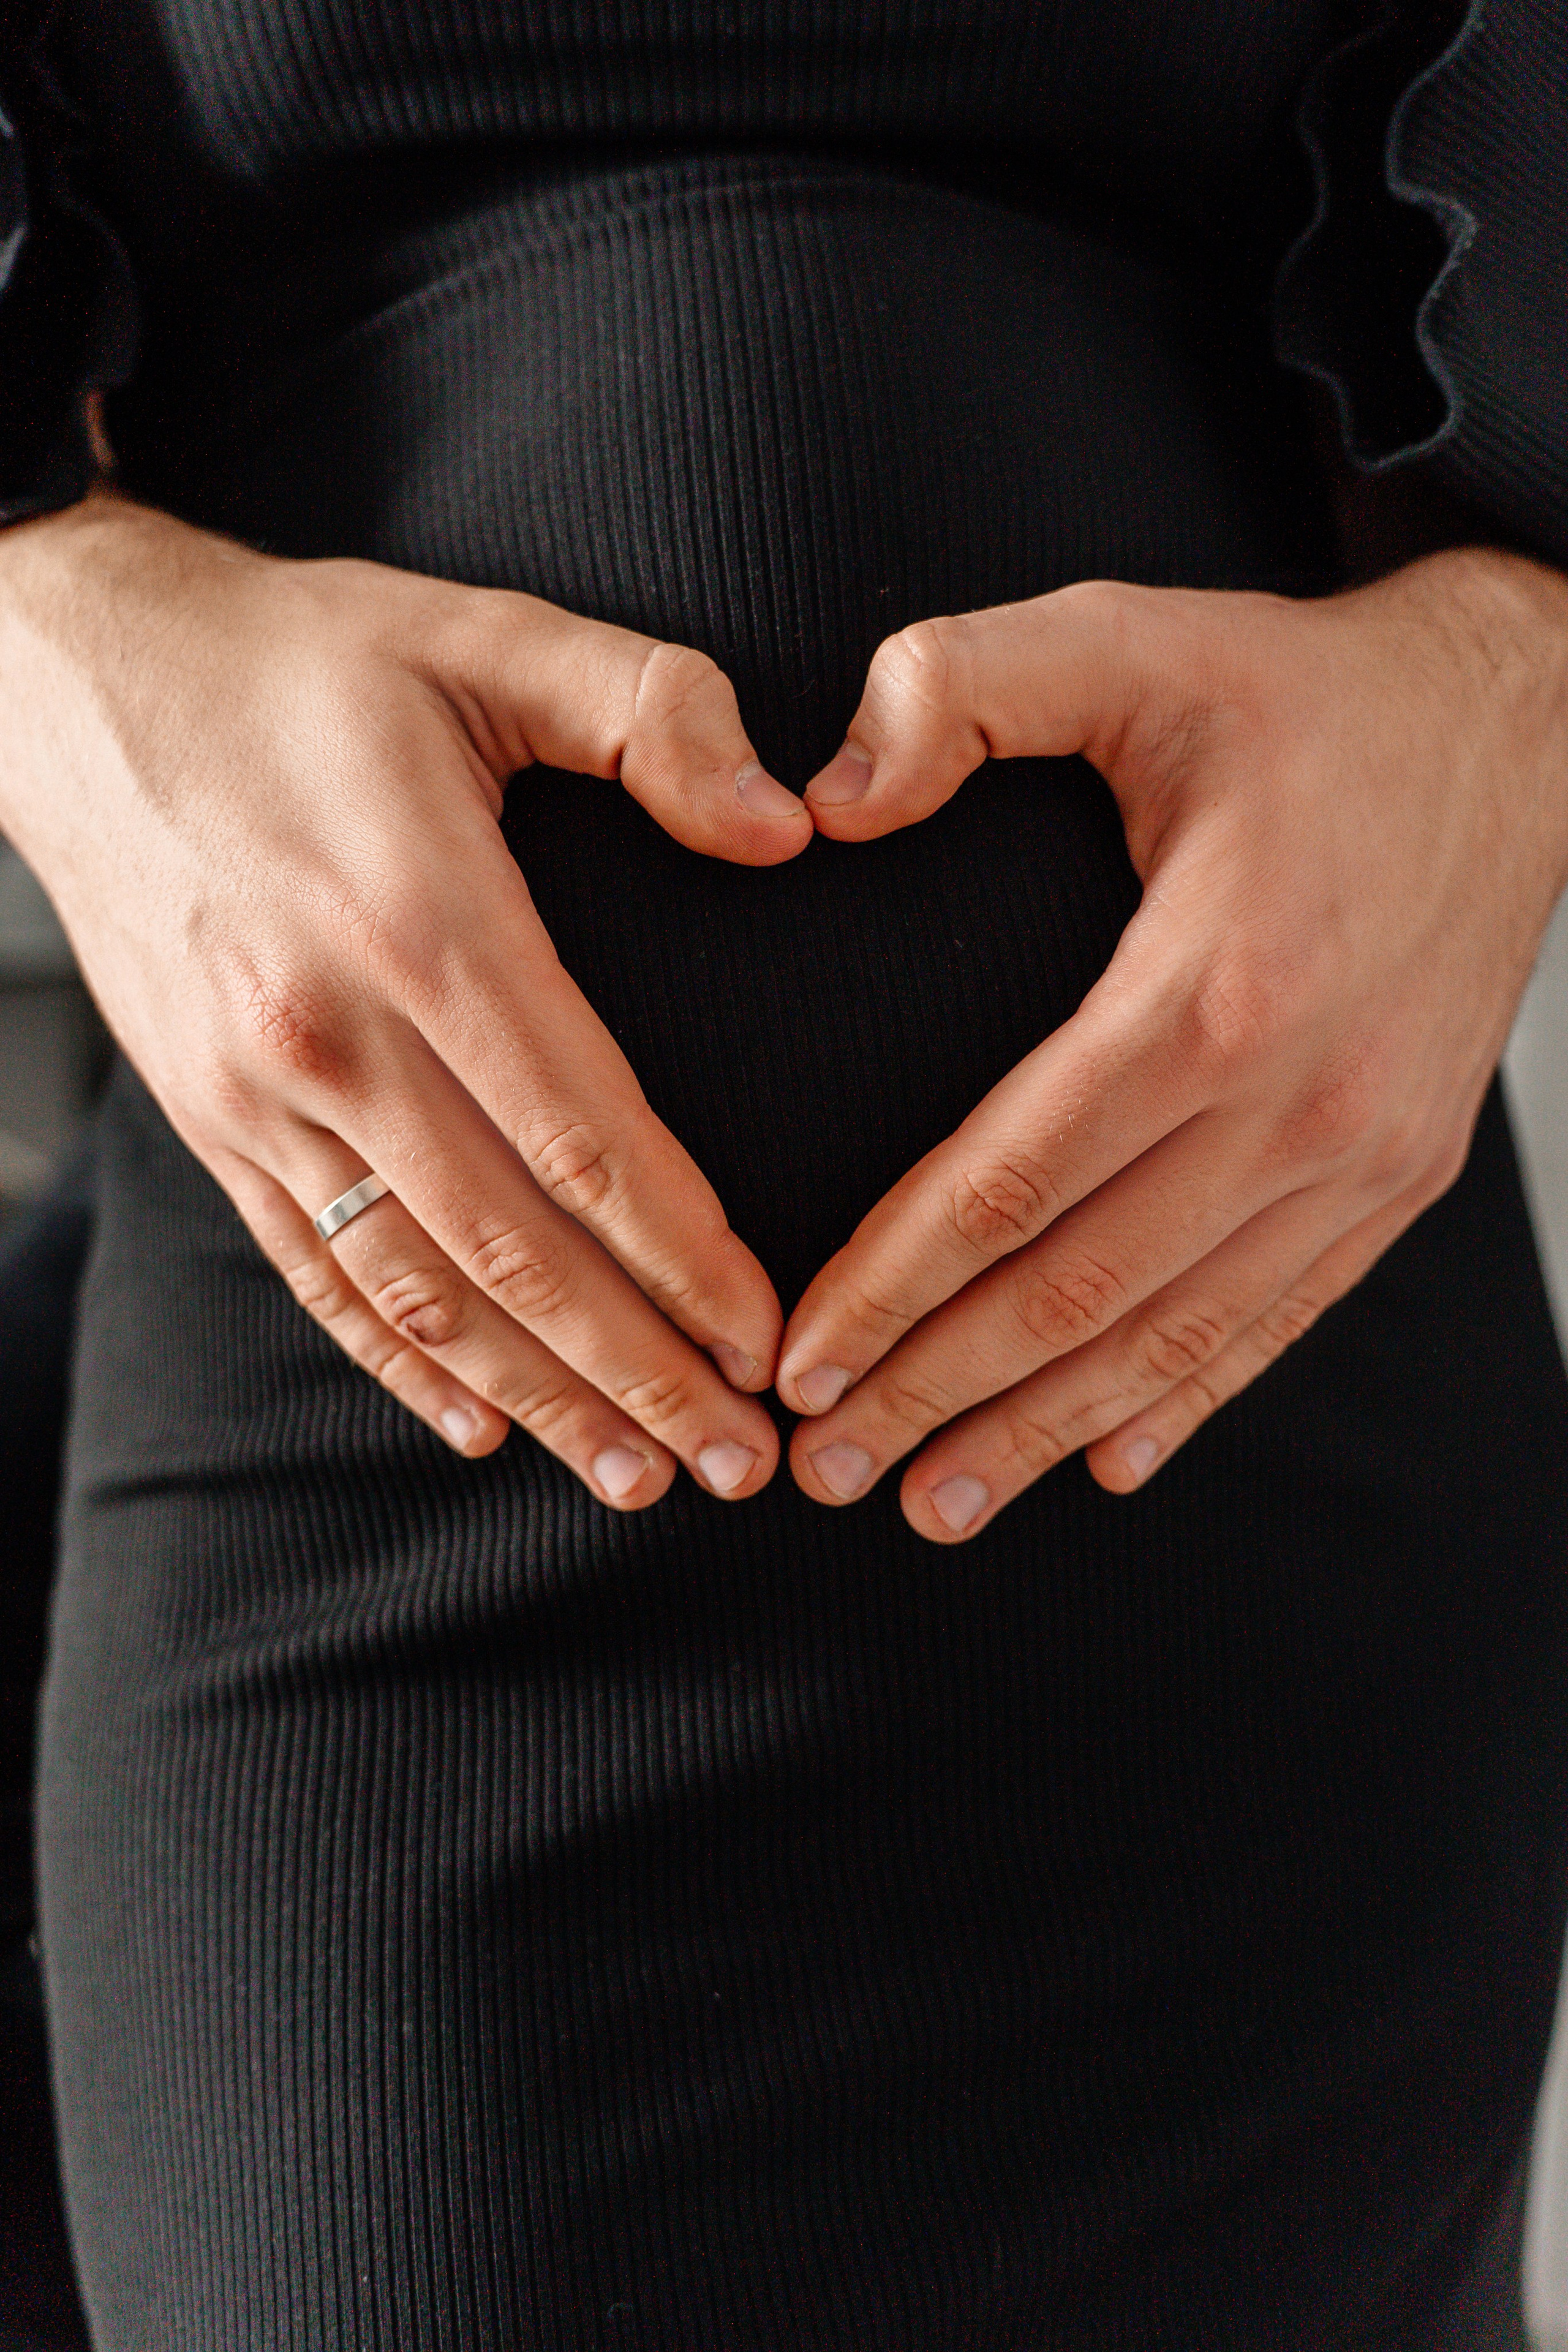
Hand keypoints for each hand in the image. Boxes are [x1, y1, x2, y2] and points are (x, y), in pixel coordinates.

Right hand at [0, 492, 813, 1505]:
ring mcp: (256, 1093)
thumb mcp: (484, 634)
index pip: (584, 1135)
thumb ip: (649, 712)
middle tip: (738, 1459)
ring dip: (536, 1395)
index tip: (768, 1340)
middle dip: (637, 1368)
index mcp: (420, 920)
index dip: (685, 1256)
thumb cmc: (303, 662)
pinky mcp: (208, 1119)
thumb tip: (787, 822)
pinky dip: (398, 1361)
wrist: (79, 681)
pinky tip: (477, 1424)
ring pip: (416, 1287)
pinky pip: (314, 1271)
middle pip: (511, 1248)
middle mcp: (330, 1033)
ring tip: (635, 1474)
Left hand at [778, 551, 1567, 1538]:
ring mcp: (1366, 1155)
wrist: (1518, 724)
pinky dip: (1188, 1398)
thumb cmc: (1299, 690)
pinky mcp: (1403, 1175)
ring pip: (1175, 1334)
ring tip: (934, 1503)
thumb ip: (959, 687)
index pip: (1013, 1180)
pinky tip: (1105, 1461)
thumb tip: (826, 800)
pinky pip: (1279, 1319)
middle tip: (827, 1468)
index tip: (799, 1359)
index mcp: (1212, 987)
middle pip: (1082, 1290)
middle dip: (939, 1391)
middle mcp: (1299, 1102)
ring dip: (1044, 1428)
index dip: (893, 1283)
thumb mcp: (1127, 637)